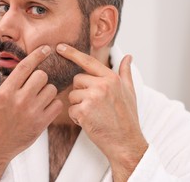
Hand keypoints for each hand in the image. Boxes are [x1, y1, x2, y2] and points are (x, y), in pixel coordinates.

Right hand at [0, 45, 62, 181]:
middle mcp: (20, 101)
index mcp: (6, 92)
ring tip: (37, 96)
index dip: (37, 54)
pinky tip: (44, 106)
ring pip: (51, 89)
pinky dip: (54, 103)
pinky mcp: (41, 124)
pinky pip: (57, 105)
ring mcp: (32, 113)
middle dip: (39, 77)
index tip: (46, 49)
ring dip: (46, 90)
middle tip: (33, 84)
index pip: (25, 67)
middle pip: (41, 76)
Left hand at [56, 44, 147, 181]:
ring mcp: (92, 98)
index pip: (88, 61)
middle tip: (94, 105)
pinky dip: (77, 117)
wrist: (126, 142)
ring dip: (78, 105)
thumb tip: (128, 57)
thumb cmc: (128, 118)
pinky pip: (71, 109)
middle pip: (77, 80)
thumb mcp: (130, 92)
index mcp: (112, 78)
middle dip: (81, 92)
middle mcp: (102, 85)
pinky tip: (89, 122)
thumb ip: (126, 73)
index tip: (60, 47)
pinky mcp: (84, 111)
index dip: (72, 53)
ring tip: (93, 114)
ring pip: (72, 95)